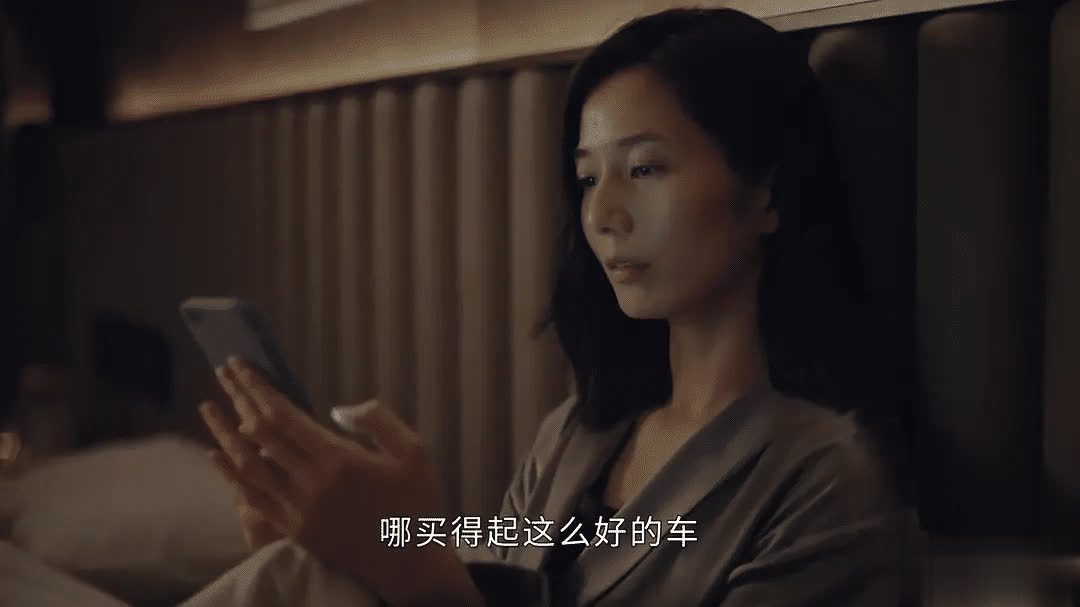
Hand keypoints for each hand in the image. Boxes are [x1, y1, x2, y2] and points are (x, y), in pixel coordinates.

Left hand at [198, 358, 483, 606]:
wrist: (409, 563)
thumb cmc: (417, 505)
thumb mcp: (414, 452)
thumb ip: (379, 421)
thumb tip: (341, 408)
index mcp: (339, 461)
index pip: (284, 417)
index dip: (259, 388)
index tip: (242, 366)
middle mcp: (311, 484)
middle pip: (260, 434)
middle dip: (240, 398)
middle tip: (225, 372)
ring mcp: (298, 509)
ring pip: (248, 465)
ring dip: (225, 432)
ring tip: (210, 407)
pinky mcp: (294, 530)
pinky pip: (253, 496)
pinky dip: (232, 473)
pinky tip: (218, 455)